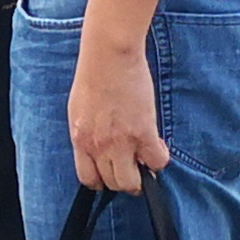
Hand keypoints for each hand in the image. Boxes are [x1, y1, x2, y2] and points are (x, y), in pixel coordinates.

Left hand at [67, 40, 171, 192]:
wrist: (108, 56)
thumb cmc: (93, 76)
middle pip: (113, 183)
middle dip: (125, 180)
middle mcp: (99, 146)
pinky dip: (160, 159)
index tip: (112, 174)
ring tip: (147, 161)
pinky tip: (158, 146)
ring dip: (142, 176)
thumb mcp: (79, 111)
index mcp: (80, 139)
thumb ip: (89, 133)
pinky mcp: (143, 132)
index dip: (103, 181)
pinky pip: (157, 162)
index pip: (88, 179)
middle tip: (134, 168)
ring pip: (133, 182)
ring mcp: (121, 142)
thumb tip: (100, 148)